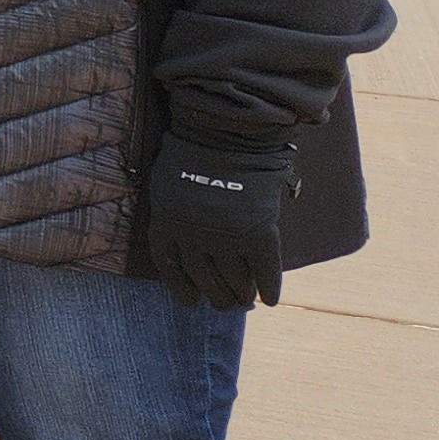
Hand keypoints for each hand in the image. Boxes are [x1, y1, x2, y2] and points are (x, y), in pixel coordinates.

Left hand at [141, 137, 291, 311]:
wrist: (223, 134)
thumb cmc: (194, 150)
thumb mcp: (168, 181)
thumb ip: (174, 207)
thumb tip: (179, 226)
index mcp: (167, 222)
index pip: (171, 267)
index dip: (182, 288)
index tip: (192, 302)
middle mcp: (193, 237)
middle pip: (205, 279)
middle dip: (217, 296)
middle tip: (228, 305)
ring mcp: (225, 237)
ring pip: (234, 280)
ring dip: (242, 295)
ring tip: (246, 302)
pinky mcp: (257, 233)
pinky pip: (265, 270)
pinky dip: (269, 287)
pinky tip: (271, 299)